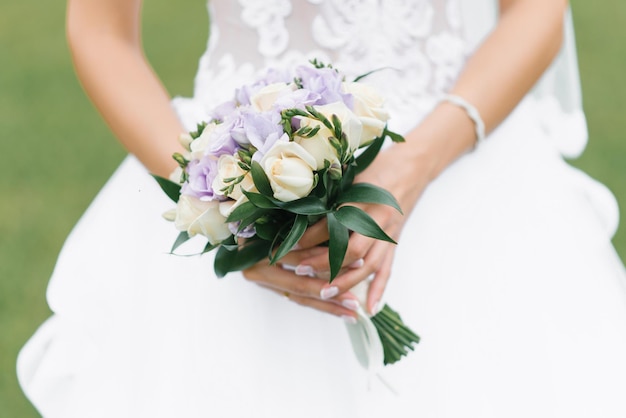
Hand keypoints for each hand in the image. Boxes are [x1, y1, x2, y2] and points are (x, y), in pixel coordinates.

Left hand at [243, 137, 431, 317]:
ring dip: (346, 281)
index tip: (289, 244)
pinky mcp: (394, 242)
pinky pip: (387, 269)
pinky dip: (379, 289)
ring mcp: (387, 233)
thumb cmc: (375, 167)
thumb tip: (295, 211)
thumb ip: (328, 193)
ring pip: (368, 265)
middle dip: (324, 263)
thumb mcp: (349, 175)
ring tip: (325, 293)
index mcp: (361, 200)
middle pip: (350, 249)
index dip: (310, 237)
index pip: (332, 224)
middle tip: (300, 271)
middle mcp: (376, 220)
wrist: (412, 165)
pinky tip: (370, 308)